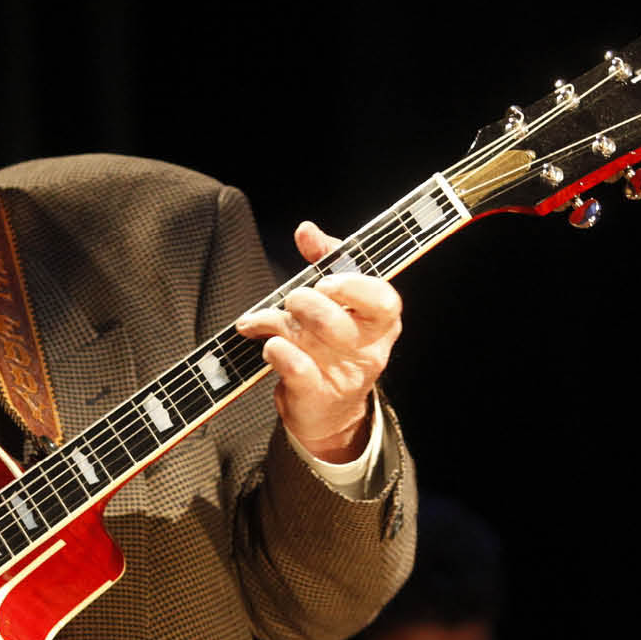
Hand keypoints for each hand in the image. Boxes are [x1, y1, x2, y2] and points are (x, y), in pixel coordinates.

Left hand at [235, 221, 401, 462]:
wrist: (328, 409)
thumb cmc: (330, 344)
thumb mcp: (335, 301)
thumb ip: (325, 261)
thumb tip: (307, 230)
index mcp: (380, 321)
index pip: (382, 300)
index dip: (352, 286)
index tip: (324, 280)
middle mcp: (367, 348)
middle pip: (336, 320)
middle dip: (303, 303)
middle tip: (289, 301)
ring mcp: (343, 375)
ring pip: (308, 340)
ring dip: (274, 323)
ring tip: (258, 321)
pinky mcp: (317, 395)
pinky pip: (296, 369)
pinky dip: (276, 351)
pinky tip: (267, 346)